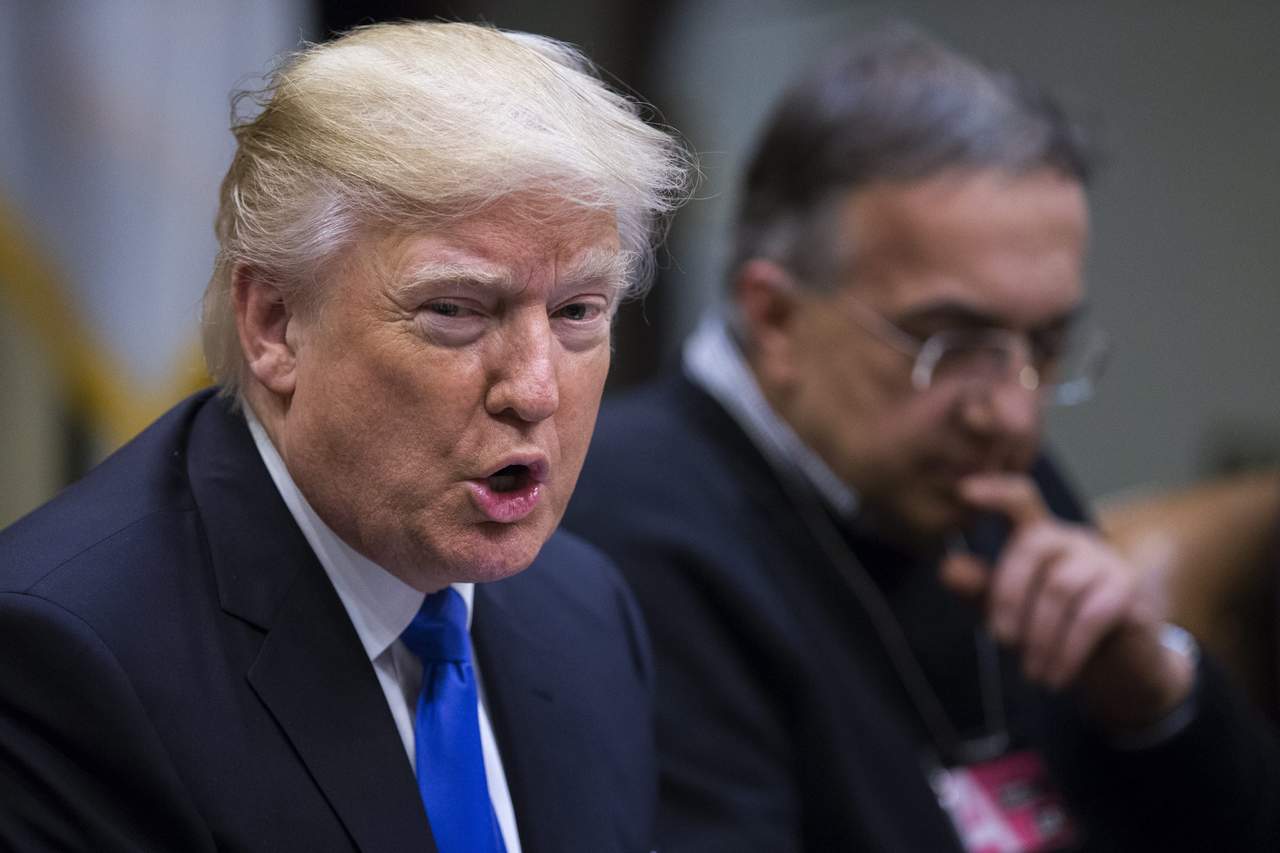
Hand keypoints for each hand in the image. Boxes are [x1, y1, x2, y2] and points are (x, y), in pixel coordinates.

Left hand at [940, 472, 1194, 732]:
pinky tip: (1055, 676)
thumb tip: (947, 568)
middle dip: (1008, 596)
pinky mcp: (1129, 592)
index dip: (995, 492)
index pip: (1020, 499)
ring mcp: (1105, 561)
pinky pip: (1091, 616)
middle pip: (1032, 547)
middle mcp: (1073, 540)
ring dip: (1039, 636)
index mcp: (1040, 536)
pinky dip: (1067, 650)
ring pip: (1060, 588)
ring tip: (1031, 673)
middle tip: (1000, 641)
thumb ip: (980, 588)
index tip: (965, 491)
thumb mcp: (1011, 610)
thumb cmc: (1056, 628)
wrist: (1120, 665)